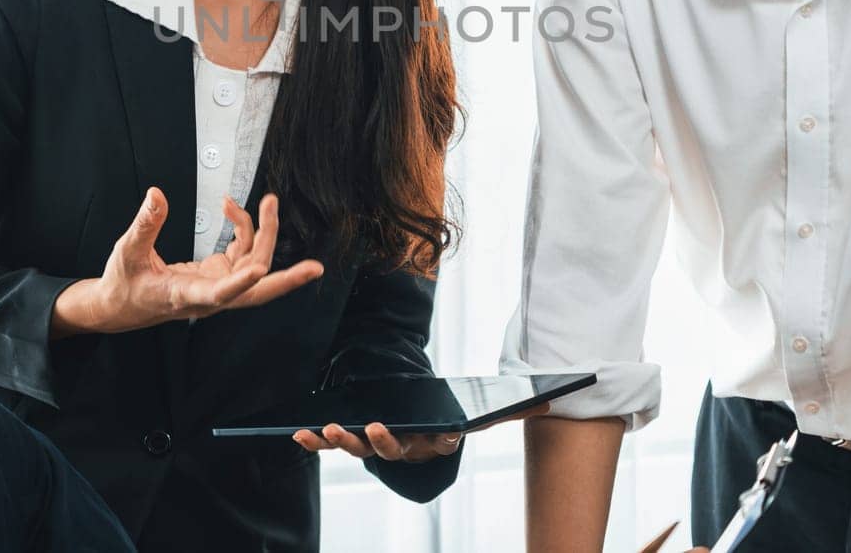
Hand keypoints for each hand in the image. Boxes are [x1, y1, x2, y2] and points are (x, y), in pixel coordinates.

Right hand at [51, 188, 322, 335]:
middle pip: (257, 290)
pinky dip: (244, 229)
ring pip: (255, 265)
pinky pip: (242, 253)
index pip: (218, 294)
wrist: (121, 307)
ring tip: (266, 202)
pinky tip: (232, 209)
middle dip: (287, 278)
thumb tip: (157, 194)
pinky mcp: (217, 277)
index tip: (259, 272)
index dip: (240, 284)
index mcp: (185, 294)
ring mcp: (216, 286)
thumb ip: (145, 224)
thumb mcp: (126, 252)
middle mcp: (209, 296)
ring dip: (265, 234)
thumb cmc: (124, 284)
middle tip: (314, 267)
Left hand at [291, 401, 551, 462]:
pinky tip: (299, 433)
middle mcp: (403, 448)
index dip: (420, 440)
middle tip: (370, 426)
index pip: (429, 445)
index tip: (413, 429)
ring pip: (357, 447)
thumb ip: (513, 410)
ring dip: (341, 440)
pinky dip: (315, 441)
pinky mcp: (355, 437)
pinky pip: (332, 444)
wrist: (423, 423)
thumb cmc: (452, 417)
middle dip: (376, 440)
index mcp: (432, 442)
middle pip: (387, 449)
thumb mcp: (481, 413)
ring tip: (329, 427)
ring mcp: (376, 445)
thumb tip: (551, 401)